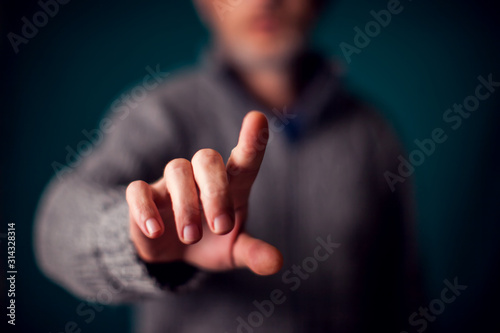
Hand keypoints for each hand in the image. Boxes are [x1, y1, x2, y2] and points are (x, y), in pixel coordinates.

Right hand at [125, 111, 282, 274]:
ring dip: (185, 204)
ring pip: (176, 170)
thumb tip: (277, 263)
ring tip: (190, 237)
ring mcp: (171, 185)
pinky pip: (138, 190)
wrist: (173, 252)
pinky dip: (144, 208)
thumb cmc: (211, 241)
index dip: (251, 140)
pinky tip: (155, 231)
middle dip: (216, 192)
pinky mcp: (145, 198)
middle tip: (221, 227)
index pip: (244, 159)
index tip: (257, 118)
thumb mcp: (234, 251)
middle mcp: (201, 178)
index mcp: (231, 186)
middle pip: (207, 159)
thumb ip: (254, 253)